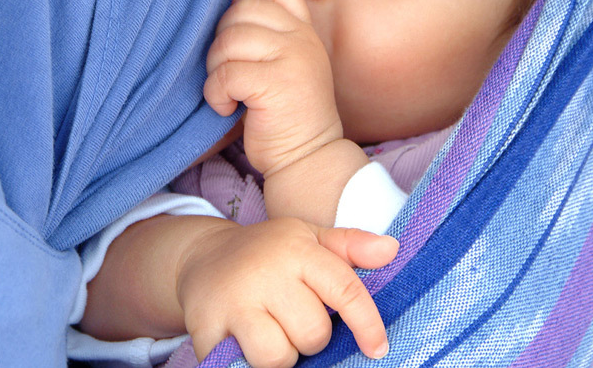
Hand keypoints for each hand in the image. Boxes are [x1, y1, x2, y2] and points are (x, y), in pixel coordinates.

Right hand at [177, 217, 397, 367]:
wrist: (201, 256)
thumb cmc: (267, 253)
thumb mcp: (308, 238)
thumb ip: (350, 246)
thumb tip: (390, 249)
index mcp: (297, 250)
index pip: (344, 289)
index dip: (367, 324)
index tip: (378, 348)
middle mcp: (265, 273)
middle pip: (312, 334)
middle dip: (310, 338)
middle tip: (293, 321)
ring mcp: (233, 302)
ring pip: (278, 357)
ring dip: (281, 356)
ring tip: (270, 334)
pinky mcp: (205, 328)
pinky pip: (240, 367)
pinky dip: (247, 364)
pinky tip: (243, 345)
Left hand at [204, 0, 340, 177]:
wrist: (308, 159)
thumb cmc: (286, 115)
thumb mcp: (287, 64)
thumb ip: (269, 35)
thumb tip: (224, 14)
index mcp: (304, 31)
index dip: (244, 4)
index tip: (239, 37)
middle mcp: (302, 39)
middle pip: (240, 12)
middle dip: (221, 41)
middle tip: (228, 72)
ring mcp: (292, 59)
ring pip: (229, 41)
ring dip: (216, 69)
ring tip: (227, 91)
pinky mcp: (276, 84)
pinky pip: (226, 73)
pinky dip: (215, 93)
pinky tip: (228, 108)